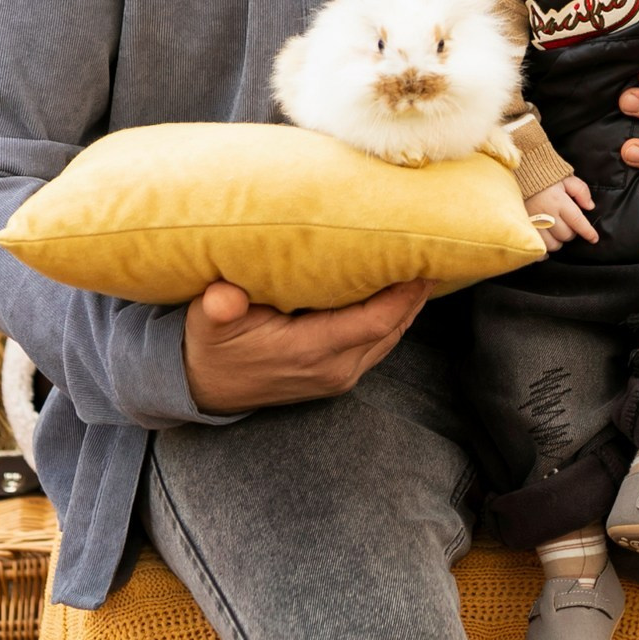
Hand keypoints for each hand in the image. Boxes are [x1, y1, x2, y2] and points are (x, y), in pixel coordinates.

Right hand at [181, 279, 425, 415]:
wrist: (205, 388)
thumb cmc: (212, 346)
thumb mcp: (208, 322)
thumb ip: (219, 308)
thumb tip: (224, 296)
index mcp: (308, 352)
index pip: (374, 322)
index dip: (403, 294)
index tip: (420, 260)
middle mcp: (332, 369)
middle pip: (392, 329)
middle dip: (414, 293)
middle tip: (432, 251)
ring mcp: (338, 377)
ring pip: (390, 338)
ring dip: (408, 305)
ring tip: (423, 265)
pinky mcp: (338, 378)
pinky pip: (378, 345)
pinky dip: (394, 318)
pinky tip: (401, 292)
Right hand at [527, 176, 598, 249]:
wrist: (518, 176)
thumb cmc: (544, 176)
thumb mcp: (565, 178)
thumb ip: (581, 190)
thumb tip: (590, 206)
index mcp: (557, 200)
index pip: (577, 220)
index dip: (588, 232)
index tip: (594, 238)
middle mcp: (545, 214)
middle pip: (566, 235)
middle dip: (571, 232)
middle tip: (568, 224)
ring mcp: (533, 223)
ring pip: (553, 244)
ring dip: (558, 241)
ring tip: (557, 232)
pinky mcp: (524, 228)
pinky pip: (537, 248)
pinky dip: (544, 251)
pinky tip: (547, 247)